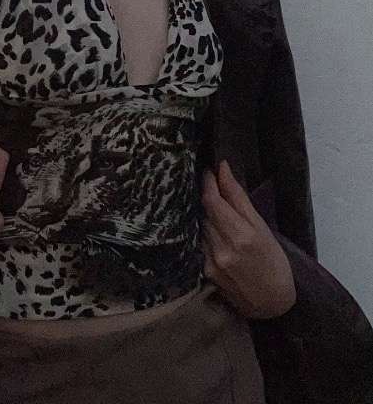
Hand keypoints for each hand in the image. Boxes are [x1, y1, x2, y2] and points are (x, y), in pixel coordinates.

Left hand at [201, 160, 295, 319]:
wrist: (273, 305)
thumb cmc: (274, 263)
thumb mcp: (263, 228)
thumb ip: (239, 199)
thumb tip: (222, 169)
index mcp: (240, 235)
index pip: (211, 200)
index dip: (207, 182)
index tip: (208, 170)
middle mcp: (222, 248)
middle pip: (203, 212)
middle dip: (207, 198)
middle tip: (214, 188)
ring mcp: (211, 262)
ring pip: (201, 227)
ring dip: (206, 217)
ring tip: (218, 214)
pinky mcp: (205, 272)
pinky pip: (200, 244)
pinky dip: (206, 235)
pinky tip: (216, 236)